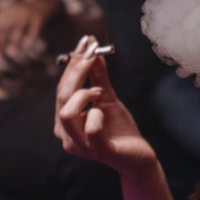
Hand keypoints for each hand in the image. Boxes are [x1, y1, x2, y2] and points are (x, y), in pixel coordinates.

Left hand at [0, 0, 58, 62]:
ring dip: (15, 42)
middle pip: (5, 30)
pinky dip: (30, 37)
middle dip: (0, 44)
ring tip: (11, 54)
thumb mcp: (8, 17)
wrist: (43, 3)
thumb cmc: (21, 15)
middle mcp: (14, 12)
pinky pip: (33, 29)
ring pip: (18, 30)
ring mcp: (26, 14)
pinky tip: (27, 46)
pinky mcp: (38, 18)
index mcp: (5, 12)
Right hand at [54, 35, 155, 174]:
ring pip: (68, 113)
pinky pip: (91, 127)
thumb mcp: (108, 98)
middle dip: (77, 71)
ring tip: (100, 93)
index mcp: (65, 120)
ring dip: (84, 95)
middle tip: (92, 53)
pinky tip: (105, 113)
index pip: (62, 88)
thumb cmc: (119, 129)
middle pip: (62, 97)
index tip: (85, 43)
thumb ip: (98, 77)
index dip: (72, 64)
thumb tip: (92, 50)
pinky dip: (98, 114)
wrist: (137, 156)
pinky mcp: (98, 151)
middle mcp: (66, 134)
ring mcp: (80, 145)